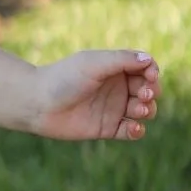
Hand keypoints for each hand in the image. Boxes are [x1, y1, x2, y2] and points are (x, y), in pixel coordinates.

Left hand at [29, 49, 161, 141]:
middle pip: (148, 89)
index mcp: (114, 67)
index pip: (144, 68)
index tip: (150, 76)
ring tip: (138, 109)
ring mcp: (112, 108)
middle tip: (143, 94)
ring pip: (143, 110)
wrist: (38, 103)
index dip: (152, 72)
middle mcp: (116, 87)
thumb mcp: (94, 63)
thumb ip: (122, 60)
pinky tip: (134, 128)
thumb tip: (149, 59)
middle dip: (151, 91)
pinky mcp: (107, 128)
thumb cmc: (64, 78)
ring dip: (147, 110)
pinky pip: (130, 131)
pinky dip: (137, 130)